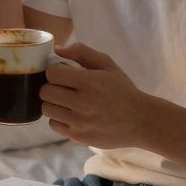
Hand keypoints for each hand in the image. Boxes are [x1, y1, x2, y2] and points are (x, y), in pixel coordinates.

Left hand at [40, 43, 157, 148]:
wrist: (140, 121)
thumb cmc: (122, 90)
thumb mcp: (107, 64)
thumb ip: (81, 52)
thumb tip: (57, 49)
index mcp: (89, 82)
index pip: (52, 73)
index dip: (56, 71)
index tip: (65, 74)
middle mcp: (82, 103)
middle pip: (45, 92)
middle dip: (52, 86)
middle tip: (64, 87)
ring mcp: (79, 122)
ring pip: (47, 109)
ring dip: (54, 103)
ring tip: (67, 101)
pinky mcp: (78, 137)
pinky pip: (54, 125)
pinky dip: (58, 118)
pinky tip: (71, 114)